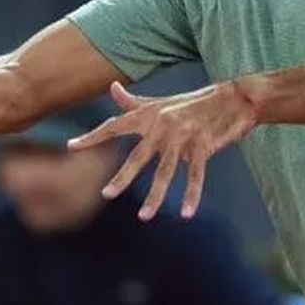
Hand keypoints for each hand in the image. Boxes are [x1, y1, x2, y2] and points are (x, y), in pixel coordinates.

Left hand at [68, 80, 260, 220]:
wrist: (234, 97)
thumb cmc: (195, 102)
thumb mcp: (162, 102)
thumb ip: (134, 102)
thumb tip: (113, 88)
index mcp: (149, 115)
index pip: (114, 125)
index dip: (92, 136)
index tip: (71, 146)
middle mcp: (162, 125)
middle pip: (137, 156)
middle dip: (122, 177)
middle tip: (106, 195)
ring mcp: (183, 136)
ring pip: (165, 171)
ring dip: (156, 196)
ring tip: (144, 216)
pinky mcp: (204, 146)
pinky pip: (196, 175)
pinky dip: (192, 195)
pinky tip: (187, 213)